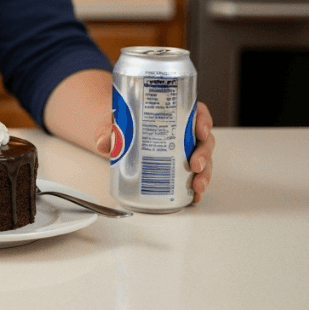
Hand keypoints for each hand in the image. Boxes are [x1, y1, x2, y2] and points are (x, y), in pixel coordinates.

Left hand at [95, 101, 215, 203]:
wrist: (117, 136)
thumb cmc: (122, 124)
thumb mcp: (113, 123)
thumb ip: (107, 131)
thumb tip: (104, 143)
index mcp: (175, 113)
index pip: (197, 112)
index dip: (203, 121)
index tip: (201, 131)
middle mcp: (184, 131)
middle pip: (204, 140)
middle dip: (204, 154)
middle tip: (195, 165)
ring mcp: (185, 150)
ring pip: (203, 160)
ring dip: (204, 174)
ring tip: (197, 187)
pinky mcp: (180, 166)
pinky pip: (193, 176)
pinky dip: (195, 187)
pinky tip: (194, 196)